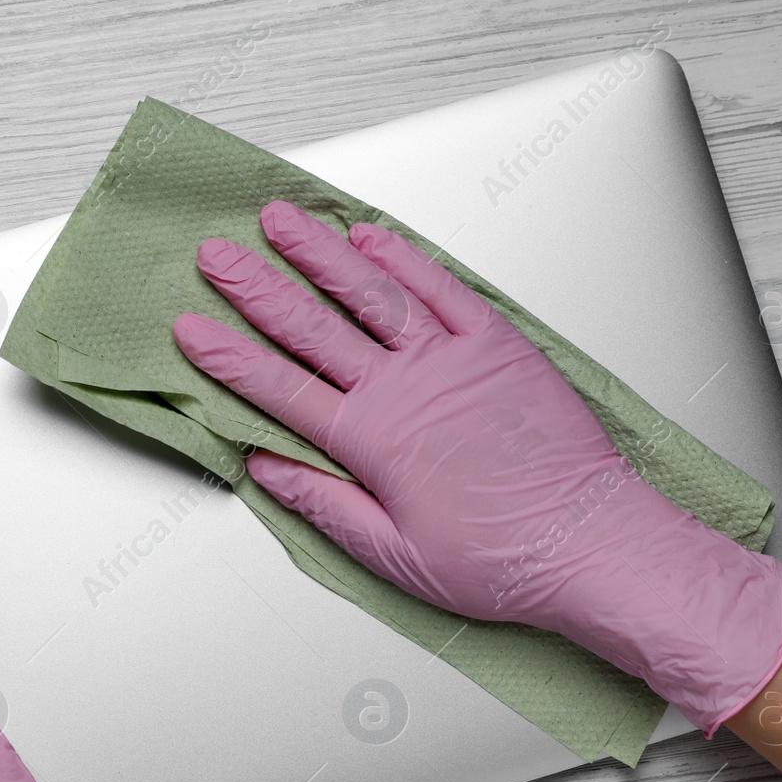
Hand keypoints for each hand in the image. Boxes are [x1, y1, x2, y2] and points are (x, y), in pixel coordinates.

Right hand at [173, 200, 781, 732]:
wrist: (590, 543)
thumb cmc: (500, 561)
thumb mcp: (393, 556)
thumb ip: (323, 504)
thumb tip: (266, 467)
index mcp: (370, 442)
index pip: (279, 388)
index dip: (227, 357)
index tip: (191, 329)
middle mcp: (404, 388)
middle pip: (312, 327)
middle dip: (256, 287)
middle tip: (217, 256)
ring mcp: (450, 358)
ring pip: (370, 293)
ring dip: (320, 253)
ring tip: (281, 221)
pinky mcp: (497, 345)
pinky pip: (441, 288)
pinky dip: (403, 259)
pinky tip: (371, 237)